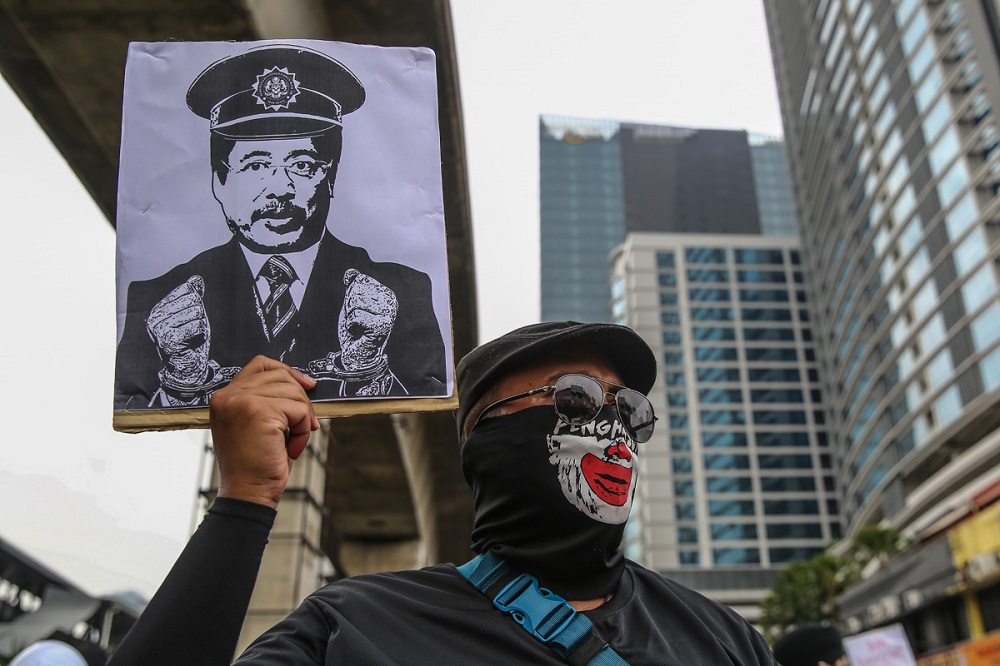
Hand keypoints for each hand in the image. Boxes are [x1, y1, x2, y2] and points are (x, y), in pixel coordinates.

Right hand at [146, 276, 210, 385]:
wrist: (188, 368)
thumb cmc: (190, 341)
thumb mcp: (194, 315)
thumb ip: (193, 296)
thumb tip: (196, 279)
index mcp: (159, 309)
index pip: (187, 289)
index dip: (197, 303)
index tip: (190, 319)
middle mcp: (155, 317)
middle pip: (193, 299)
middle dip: (200, 315)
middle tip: (192, 330)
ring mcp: (160, 329)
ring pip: (196, 312)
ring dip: (201, 325)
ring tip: (192, 337)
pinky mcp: (168, 339)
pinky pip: (196, 325)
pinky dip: (200, 334)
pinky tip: (193, 342)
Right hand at [209, 356, 318, 508]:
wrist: (248, 494)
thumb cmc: (256, 464)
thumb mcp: (256, 425)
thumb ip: (267, 401)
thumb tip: (305, 382)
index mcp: (224, 397)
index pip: (260, 364)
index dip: (287, 371)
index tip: (307, 385)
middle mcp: (228, 396)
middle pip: (281, 376)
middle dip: (301, 400)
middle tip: (304, 427)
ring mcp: (242, 402)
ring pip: (294, 393)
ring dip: (302, 420)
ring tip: (290, 444)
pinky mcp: (259, 412)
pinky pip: (299, 411)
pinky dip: (303, 432)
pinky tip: (290, 450)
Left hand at [338, 269, 397, 370]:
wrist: (358, 354)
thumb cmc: (356, 330)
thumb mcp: (351, 304)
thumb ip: (352, 286)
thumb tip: (350, 273)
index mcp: (386, 294)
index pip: (361, 279)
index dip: (351, 294)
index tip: (357, 309)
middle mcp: (391, 302)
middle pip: (356, 289)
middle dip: (349, 305)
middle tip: (357, 320)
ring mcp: (389, 314)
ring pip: (355, 302)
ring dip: (350, 316)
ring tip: (358, 326)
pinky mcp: (382, 326)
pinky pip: (355, 316)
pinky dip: (351, 326)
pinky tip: (358, 333)